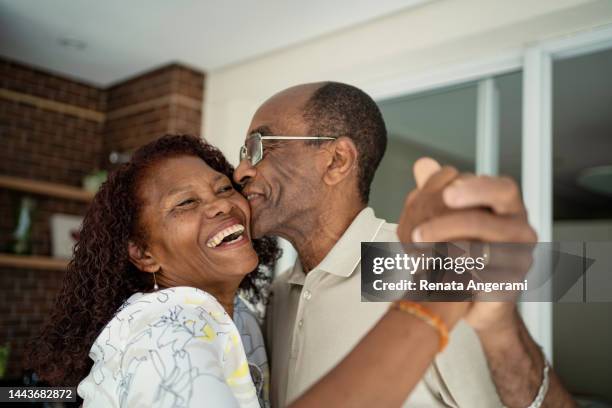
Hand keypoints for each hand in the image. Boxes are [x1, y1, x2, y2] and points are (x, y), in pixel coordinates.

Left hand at [396, 158, 536, 332]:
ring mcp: (519, 258)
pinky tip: (436, 270)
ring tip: (419, 248)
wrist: (478, 297)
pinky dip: (457, 272)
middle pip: (491, 221)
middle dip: (453, 221)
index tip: (448, 191)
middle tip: (420, 231)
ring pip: (486, 250)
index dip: (477, 188)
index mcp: (507, 208)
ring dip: (447, 247)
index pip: (502, 189)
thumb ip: (438, 190)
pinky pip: (485, 277)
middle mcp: (519, 229)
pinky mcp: (510, 285)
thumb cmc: (468, 249)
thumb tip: (423, 165)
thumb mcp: (451, 216)